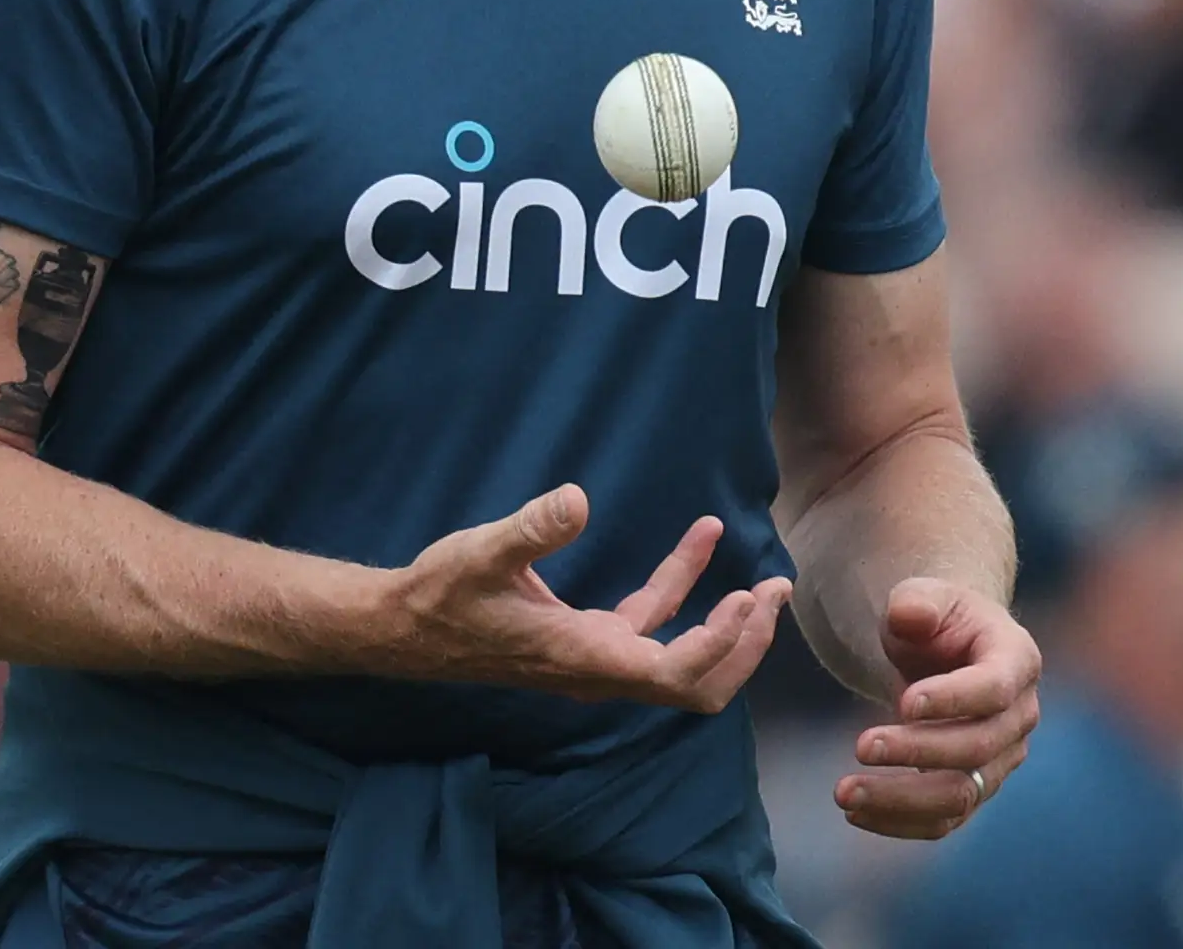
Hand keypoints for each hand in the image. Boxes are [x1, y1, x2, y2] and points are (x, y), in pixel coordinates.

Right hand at [383, 484, 789, 712]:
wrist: (407, 626)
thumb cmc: (443, 593)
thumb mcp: (482, 552)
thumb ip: (531, 528)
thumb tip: (577, 499)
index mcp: (585, 657)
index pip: (675, 673)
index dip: (721, 646)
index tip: (748, 599)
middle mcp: (599, 669)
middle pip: (695, 684)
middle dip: (743, 646)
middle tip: (775, 595)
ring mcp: (596, 658)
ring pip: (680, 659)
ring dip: (725, 624)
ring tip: (762, 578)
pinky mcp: (587, 639)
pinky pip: (650, 624)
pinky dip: (682, 591)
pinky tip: (699, 541)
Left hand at [836, 578, 1039, 838]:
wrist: (944, 649)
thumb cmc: (936, 618)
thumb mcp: (924, 595)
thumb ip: (917, 601)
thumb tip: (910, 617)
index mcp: (1017, 660)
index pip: (994, 689)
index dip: (953, 699)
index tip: (902, 702)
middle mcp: (1019, 717)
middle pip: (976, 748)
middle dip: (917, 751)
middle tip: (860, 746)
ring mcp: (1000, 760)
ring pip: (959, 795)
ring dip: (901, 799)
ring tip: (844, 792)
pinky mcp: (973, 789)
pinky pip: (942, 821)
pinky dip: (898, 822)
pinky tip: (854, 813)